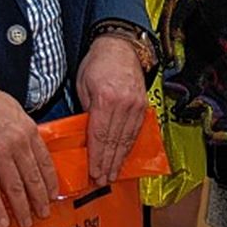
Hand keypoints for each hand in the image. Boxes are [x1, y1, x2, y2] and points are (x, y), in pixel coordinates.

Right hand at [0, 88, 57, 226]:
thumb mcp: (16, 111)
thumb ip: (25, 129)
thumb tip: (32, 141)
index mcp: (30, 133)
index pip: (45, 162)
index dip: (50, 181)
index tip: (54, 195)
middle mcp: (19, 147)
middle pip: (33, 178)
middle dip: (40, 199)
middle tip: (44, 214)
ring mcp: (0, 156)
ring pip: (15, 188)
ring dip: (22, 208)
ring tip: (27, 222)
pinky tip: (2, 221)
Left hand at [75, 34, 147, 184]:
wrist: (121, 47)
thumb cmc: (97, 64)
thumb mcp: (82, 85)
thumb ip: (85, 110)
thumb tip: (85, 135)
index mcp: (106, 99)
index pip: (100, 135)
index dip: (97, 157)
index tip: (94, 172)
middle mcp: (124, 104)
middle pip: (115, 141)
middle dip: (108, 163)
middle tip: (102, 180)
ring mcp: (137, 105)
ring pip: (127, 139)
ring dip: (119, 159)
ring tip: (113, 174)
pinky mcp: (144, 105)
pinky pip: (136, 130)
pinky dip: (130, 146)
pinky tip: (124, 157)